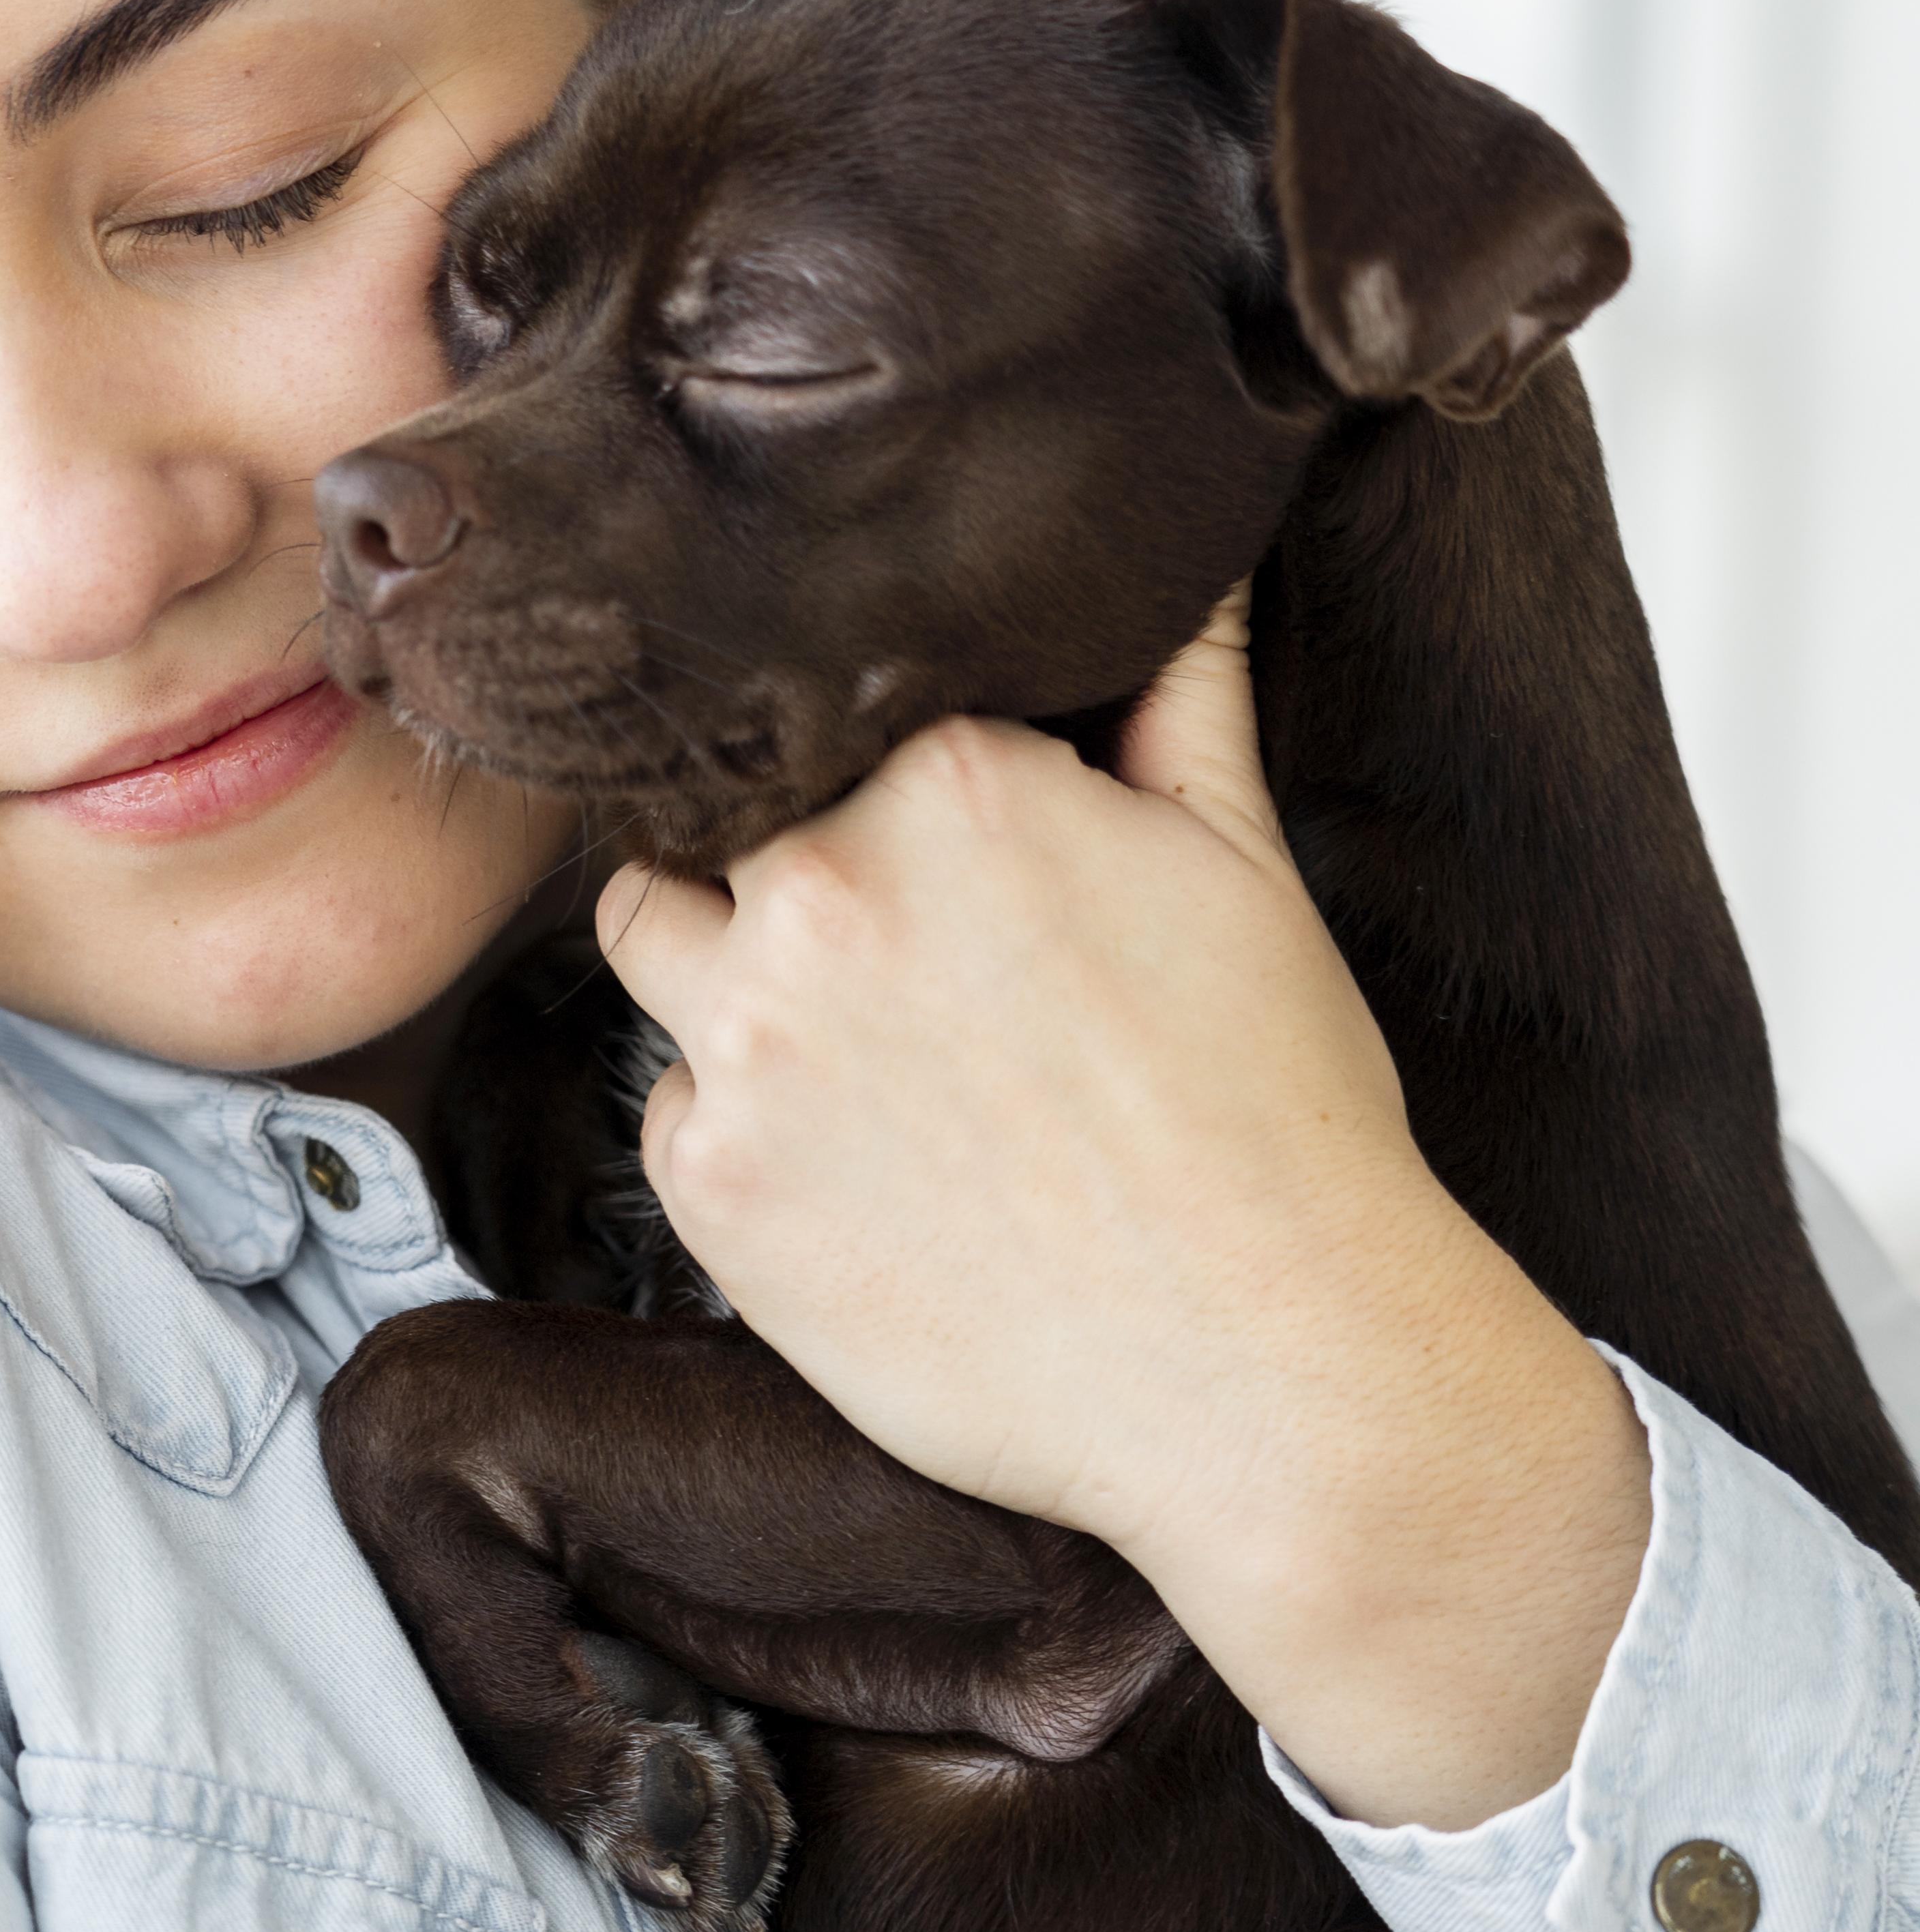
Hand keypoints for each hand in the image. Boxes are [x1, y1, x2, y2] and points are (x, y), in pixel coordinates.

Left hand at [595, 594, 1648, 1830]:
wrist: (1269, 1369)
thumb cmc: (1279, 1115)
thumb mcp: (1247, 866)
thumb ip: (1182, 695)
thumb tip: (1191, 562)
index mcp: (950, 777)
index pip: (841, 709)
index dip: (871, 766)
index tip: (918, 835)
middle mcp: (821, 885)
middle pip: (726, 809)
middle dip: (787, 857)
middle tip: (884, 948)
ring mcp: (749, 1036)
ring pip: (651, 934)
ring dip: (721, 966)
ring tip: (844, 1042)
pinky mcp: (709, 1185)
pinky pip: (668, 1107)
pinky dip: (737, 1122)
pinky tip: (855, 1169)